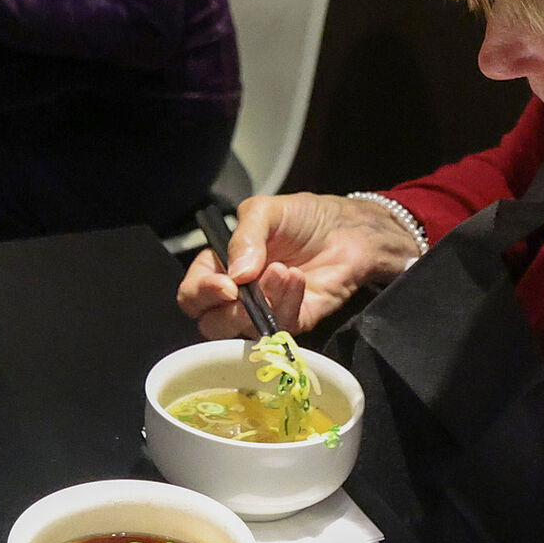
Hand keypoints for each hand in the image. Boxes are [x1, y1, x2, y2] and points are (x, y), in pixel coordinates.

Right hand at [178, 194, 423, 338]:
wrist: (350, 230)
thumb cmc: (304, 216)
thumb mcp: (266, 211)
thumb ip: (245, 236)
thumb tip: (236, 275)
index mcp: (220, 266)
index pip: (193, 294)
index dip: (201, 294)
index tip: (226, 286)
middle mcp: (237, 294)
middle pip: (211, 323)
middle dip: (228, 311)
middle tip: (246, 290)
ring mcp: (264, 311)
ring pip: (244, 331)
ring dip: (263, 302)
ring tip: (285, 270)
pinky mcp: (294, 321)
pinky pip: (281, 326)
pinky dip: (288, 303)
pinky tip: (299, 279)